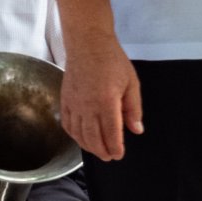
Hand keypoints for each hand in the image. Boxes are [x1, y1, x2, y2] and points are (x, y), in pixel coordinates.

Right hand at [61, 35, 142, 162]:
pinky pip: (67, 124)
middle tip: (109, 157)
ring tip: (97, 151)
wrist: (88, 44)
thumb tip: (136, 130)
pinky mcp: (65, 99)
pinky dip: (74, 135)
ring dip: (88, 146)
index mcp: (107, 102)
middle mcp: (88, 106)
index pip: (111, 133)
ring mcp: (74, 104)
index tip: (119, 155)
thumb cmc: (112, 61)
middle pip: (93, 138)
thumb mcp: (131, 83)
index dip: (115, 148)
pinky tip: (81, 138)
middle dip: (102, 151)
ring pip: (79, 134)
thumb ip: (133, 109)